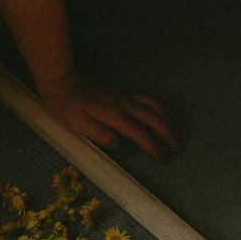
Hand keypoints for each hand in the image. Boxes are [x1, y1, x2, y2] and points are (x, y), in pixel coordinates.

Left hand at [38, 71, 179, 161]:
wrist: (61, 80)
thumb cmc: (65, 105)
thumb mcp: (74, 123)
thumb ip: (97, 133)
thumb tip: (118, 144)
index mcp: (112, 115)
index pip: (139, 133)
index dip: (153, 147)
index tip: (162, 159)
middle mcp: (123, 104)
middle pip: (154, 118)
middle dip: (169, 134)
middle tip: (179, 149)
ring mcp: (125, 96)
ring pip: (154, 106)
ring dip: (168, 120)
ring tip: (175, 134)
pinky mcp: (122, 92)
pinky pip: (148, 99)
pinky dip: (160, 108)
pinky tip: (162, 115)